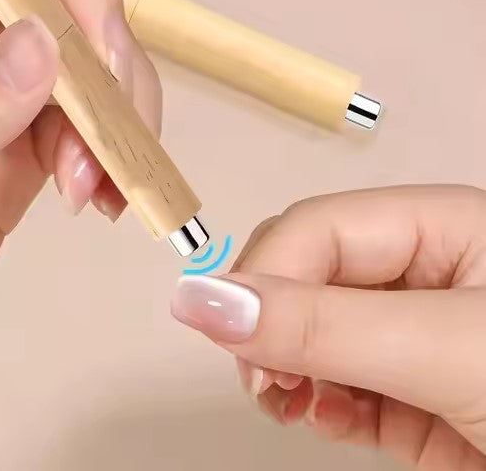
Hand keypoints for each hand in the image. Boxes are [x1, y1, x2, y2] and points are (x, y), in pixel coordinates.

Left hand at [0, 0, 160, 468]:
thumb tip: (45, 41)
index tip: (102, 56)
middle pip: (46, 8)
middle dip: (98, 65)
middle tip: (110, 144)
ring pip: (72, 71)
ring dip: (109, 118)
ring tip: (102, 190)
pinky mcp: (3, 163)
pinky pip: (72, 131)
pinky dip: (106, 154)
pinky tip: (107, 198)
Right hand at [171, 185, 485, 469]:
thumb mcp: (443, 349)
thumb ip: (322, 326)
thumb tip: (201, 297)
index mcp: (438, 227)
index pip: (317, 228)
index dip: (267, 277)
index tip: (234, 338)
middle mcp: (423, 272)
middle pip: (306, 276)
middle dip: (272, 325)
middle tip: (264, 379)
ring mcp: (415, 337)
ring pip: (312, 333)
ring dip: (287, 369)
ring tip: (285, 403)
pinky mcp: (415, 396)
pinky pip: (340, 385)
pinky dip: (318, 404)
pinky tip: (320, 417)